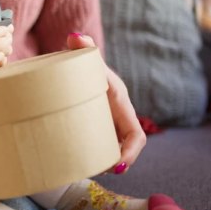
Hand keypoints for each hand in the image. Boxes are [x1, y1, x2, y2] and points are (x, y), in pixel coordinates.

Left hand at [66, 34, 145, 171]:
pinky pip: (98, 145)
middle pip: (124, 147)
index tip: (118, 165)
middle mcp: (117, 114)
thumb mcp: (85, 59)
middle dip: (116, 163)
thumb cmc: (83, 62)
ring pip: (111, 148)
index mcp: (119, 102)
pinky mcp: (94, 125)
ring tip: (87, 169)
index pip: (135, 134)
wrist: (75, 64)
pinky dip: (93, 156)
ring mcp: (106, 122)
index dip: (131, 152)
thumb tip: (76, 38)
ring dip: (104, 162)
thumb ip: (83, 48)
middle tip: (97, 171)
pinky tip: (77, 162)